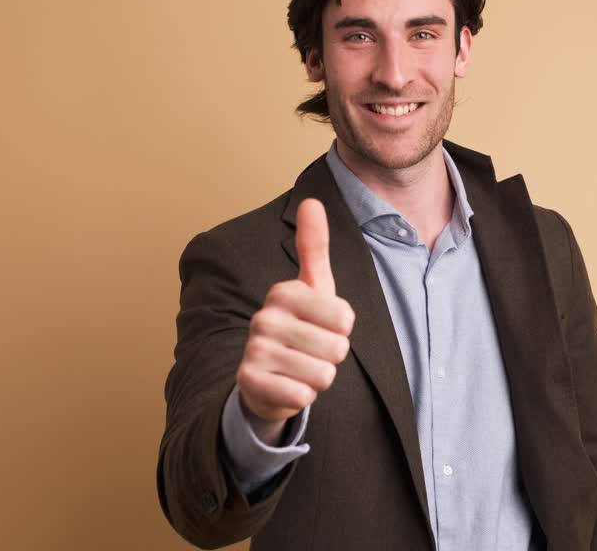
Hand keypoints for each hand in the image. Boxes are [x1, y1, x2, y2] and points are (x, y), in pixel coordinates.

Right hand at [236, 198, 354, 441]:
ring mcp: (254, 350)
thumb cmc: (299, 328)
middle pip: (337, 347)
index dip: (342, 329)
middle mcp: (264, 317)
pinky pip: (303, 395)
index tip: (321, 326)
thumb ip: (314, 246)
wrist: (266, 377)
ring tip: (300, 368)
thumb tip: (311, 201)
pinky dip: (303, 397)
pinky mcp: (250, 382)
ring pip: (323, 374)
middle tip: (310, 352)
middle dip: (332, 356)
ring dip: (318, 377)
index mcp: (283, 292)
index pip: (345, 317)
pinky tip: (288, 386)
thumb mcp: (312, 287)